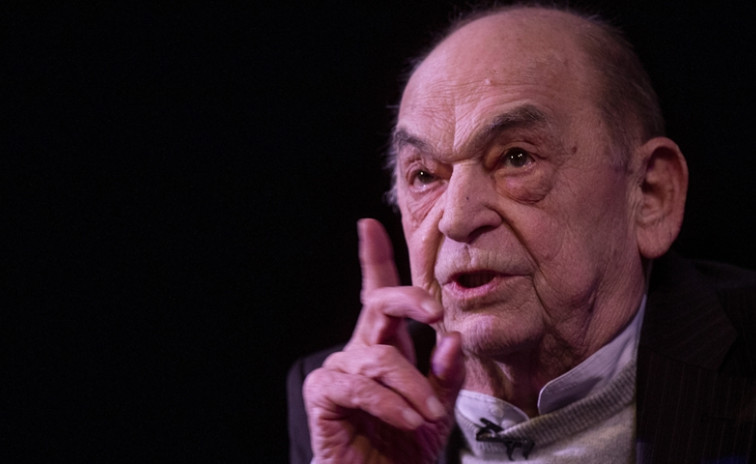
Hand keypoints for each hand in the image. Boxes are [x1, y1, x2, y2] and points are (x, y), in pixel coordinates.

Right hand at [303, 218, 464, 462]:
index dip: (373, 258)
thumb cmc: (407, 443)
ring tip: (429, 414)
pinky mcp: (323, 394)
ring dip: (412, 386)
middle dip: (407, 299)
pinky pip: (358, 387)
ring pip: (380, 357)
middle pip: (378, 304)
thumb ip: (445, 372)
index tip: (369, 225)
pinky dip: (388, 403)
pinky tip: (407, 419)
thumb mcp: (437, 405)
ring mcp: (339, 370)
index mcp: (386, 344)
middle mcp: (360, 350)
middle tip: (433, 311)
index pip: (378, 295)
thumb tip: (451, 337)